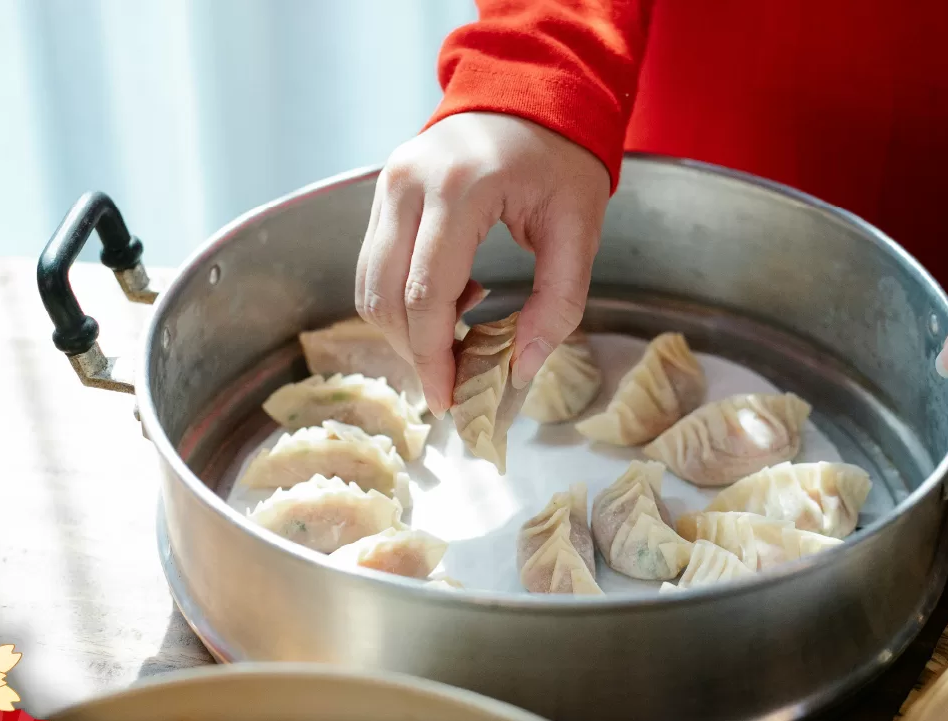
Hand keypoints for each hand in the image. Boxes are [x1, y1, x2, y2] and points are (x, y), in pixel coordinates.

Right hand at [355, 112, 610, 415]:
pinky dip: (401, 300)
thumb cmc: (561, 159)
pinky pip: (374, 264)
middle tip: (451, 384)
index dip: (432, 357)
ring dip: (403, 330)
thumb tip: (520, 369)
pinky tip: (450, 299)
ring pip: (368, 285)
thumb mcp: (579, 230)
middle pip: (384, 296)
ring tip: (456, 337)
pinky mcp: (382, 191)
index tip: (449, 401)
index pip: (426, 294)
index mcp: (460, 189)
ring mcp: (387, 183)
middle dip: (413, 353)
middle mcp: (409, 183)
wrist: (533, 92)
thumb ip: (557, 303)